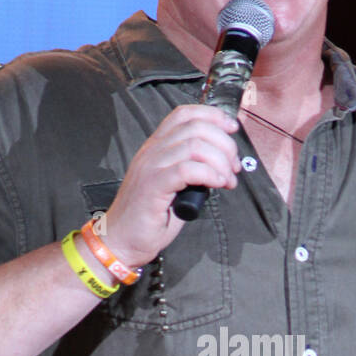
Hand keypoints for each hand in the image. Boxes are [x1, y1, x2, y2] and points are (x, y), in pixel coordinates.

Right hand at [95, 104, 241, 267]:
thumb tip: (221, 164)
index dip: (213, 116)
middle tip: (233, 166)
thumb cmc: (150, 218)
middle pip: (196, 128)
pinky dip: (209, 174)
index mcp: (157, 147)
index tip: (232, 129)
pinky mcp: (153, 186)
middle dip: (224, 144)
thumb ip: (192, 169)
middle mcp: (152, 151)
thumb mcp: (174, 185)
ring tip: (227, 180)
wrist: (122, 241)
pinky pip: (187, 169)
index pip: (185, 114)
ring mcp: (151, 166)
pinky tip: (217, 184)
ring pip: (195, 146)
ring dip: (220, 162)